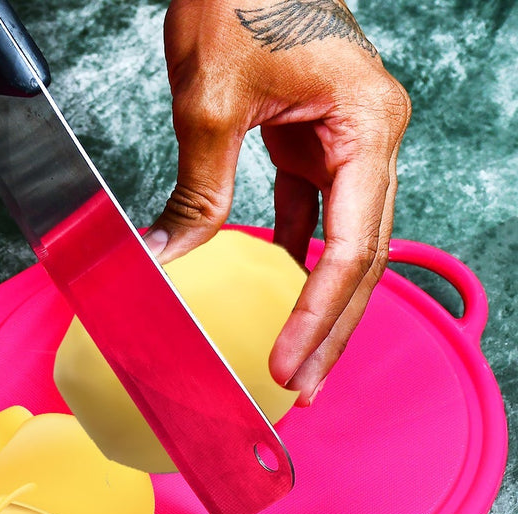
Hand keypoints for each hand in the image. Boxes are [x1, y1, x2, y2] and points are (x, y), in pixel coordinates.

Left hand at [146, 0, 410, 403]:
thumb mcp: (211, 101)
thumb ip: (198, 190)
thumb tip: (166, 259)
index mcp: (366, 126)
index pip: (352, 245)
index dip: (318, 314)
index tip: (288, 364)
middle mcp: (368, 137)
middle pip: (360, 256)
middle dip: (330, 329)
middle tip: (302, 390)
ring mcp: (344, 142)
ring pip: (342, 242)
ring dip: (318, 304)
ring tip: (296, 361)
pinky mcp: (312, 141)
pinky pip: (311, 214)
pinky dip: (294, 258)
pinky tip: (279, 295)